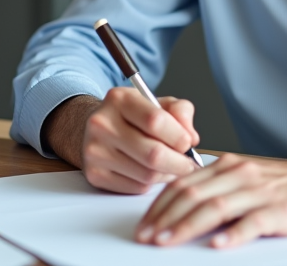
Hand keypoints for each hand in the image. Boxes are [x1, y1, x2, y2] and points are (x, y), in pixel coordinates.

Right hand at [77, 87, 201, 193]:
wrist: (95, 130)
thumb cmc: (133, 117)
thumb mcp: (157, 103)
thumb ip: (180, 112)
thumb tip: (191, 138)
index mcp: (119, 99)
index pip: (156, 121)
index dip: (179, 136)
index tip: (188, 143)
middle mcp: (102, 123)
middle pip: (153, 154)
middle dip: (179, 163)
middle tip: (188, 164)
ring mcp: (95, 151)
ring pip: (147, 175)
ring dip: (167, 174)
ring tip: (171, 167)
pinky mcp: (95, 175)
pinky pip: (137, 187)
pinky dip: (152, 184)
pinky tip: (153, 172)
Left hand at [135, 153, 286, 247]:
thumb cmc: (285, 183)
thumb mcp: (245, 177)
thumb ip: (216, 187)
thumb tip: (182, 205)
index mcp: (227, 165)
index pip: (184, 184)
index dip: (160, 205)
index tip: (144, 223)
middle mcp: (239, 175)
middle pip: (193, 195)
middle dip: (165, 217)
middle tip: (147, 237)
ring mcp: (259, 192)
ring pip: (216, 207)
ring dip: (187, 225)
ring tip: (168, 241)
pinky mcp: (280, 210)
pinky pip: (253, 222)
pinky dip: (233, 234)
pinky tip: (218, 245)